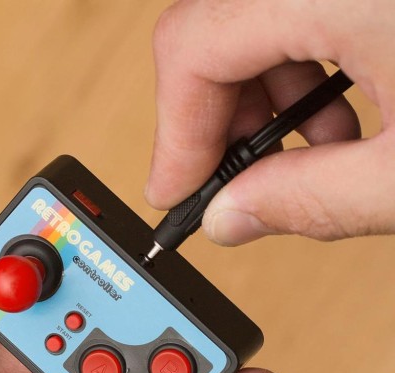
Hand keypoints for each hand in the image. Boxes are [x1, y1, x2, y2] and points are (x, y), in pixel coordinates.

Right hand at [146, 0, 393, 245]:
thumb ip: (311, 200)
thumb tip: (228, 217)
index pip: (194, 47)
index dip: (172, 133)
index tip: (175, 191)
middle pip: (215, 34)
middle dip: (217, 124)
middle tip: (234, 187)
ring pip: (253, 26)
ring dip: (263, 105)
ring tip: (307, 161)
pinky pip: (298, 17)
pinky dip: (298, 76)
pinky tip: (335, 125)